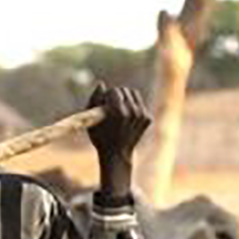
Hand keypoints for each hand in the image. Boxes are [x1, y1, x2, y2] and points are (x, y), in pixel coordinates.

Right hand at [86, 83, 151, 198]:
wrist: (117, 155)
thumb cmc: (100, 137)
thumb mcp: (91, 120)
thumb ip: (95, 100)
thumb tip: (101, 84)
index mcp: (118, 112)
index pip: (114, 91)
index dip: (106, 96)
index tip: (103, 104)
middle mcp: (133, 112)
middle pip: (124, 90)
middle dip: (116, 95)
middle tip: (110, 106)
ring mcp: (142, 116)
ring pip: (133, 94)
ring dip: (125, 98)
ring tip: (118, 109)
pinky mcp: (148, 118)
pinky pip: (139, 103)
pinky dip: (132, 106)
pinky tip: (126, 117)